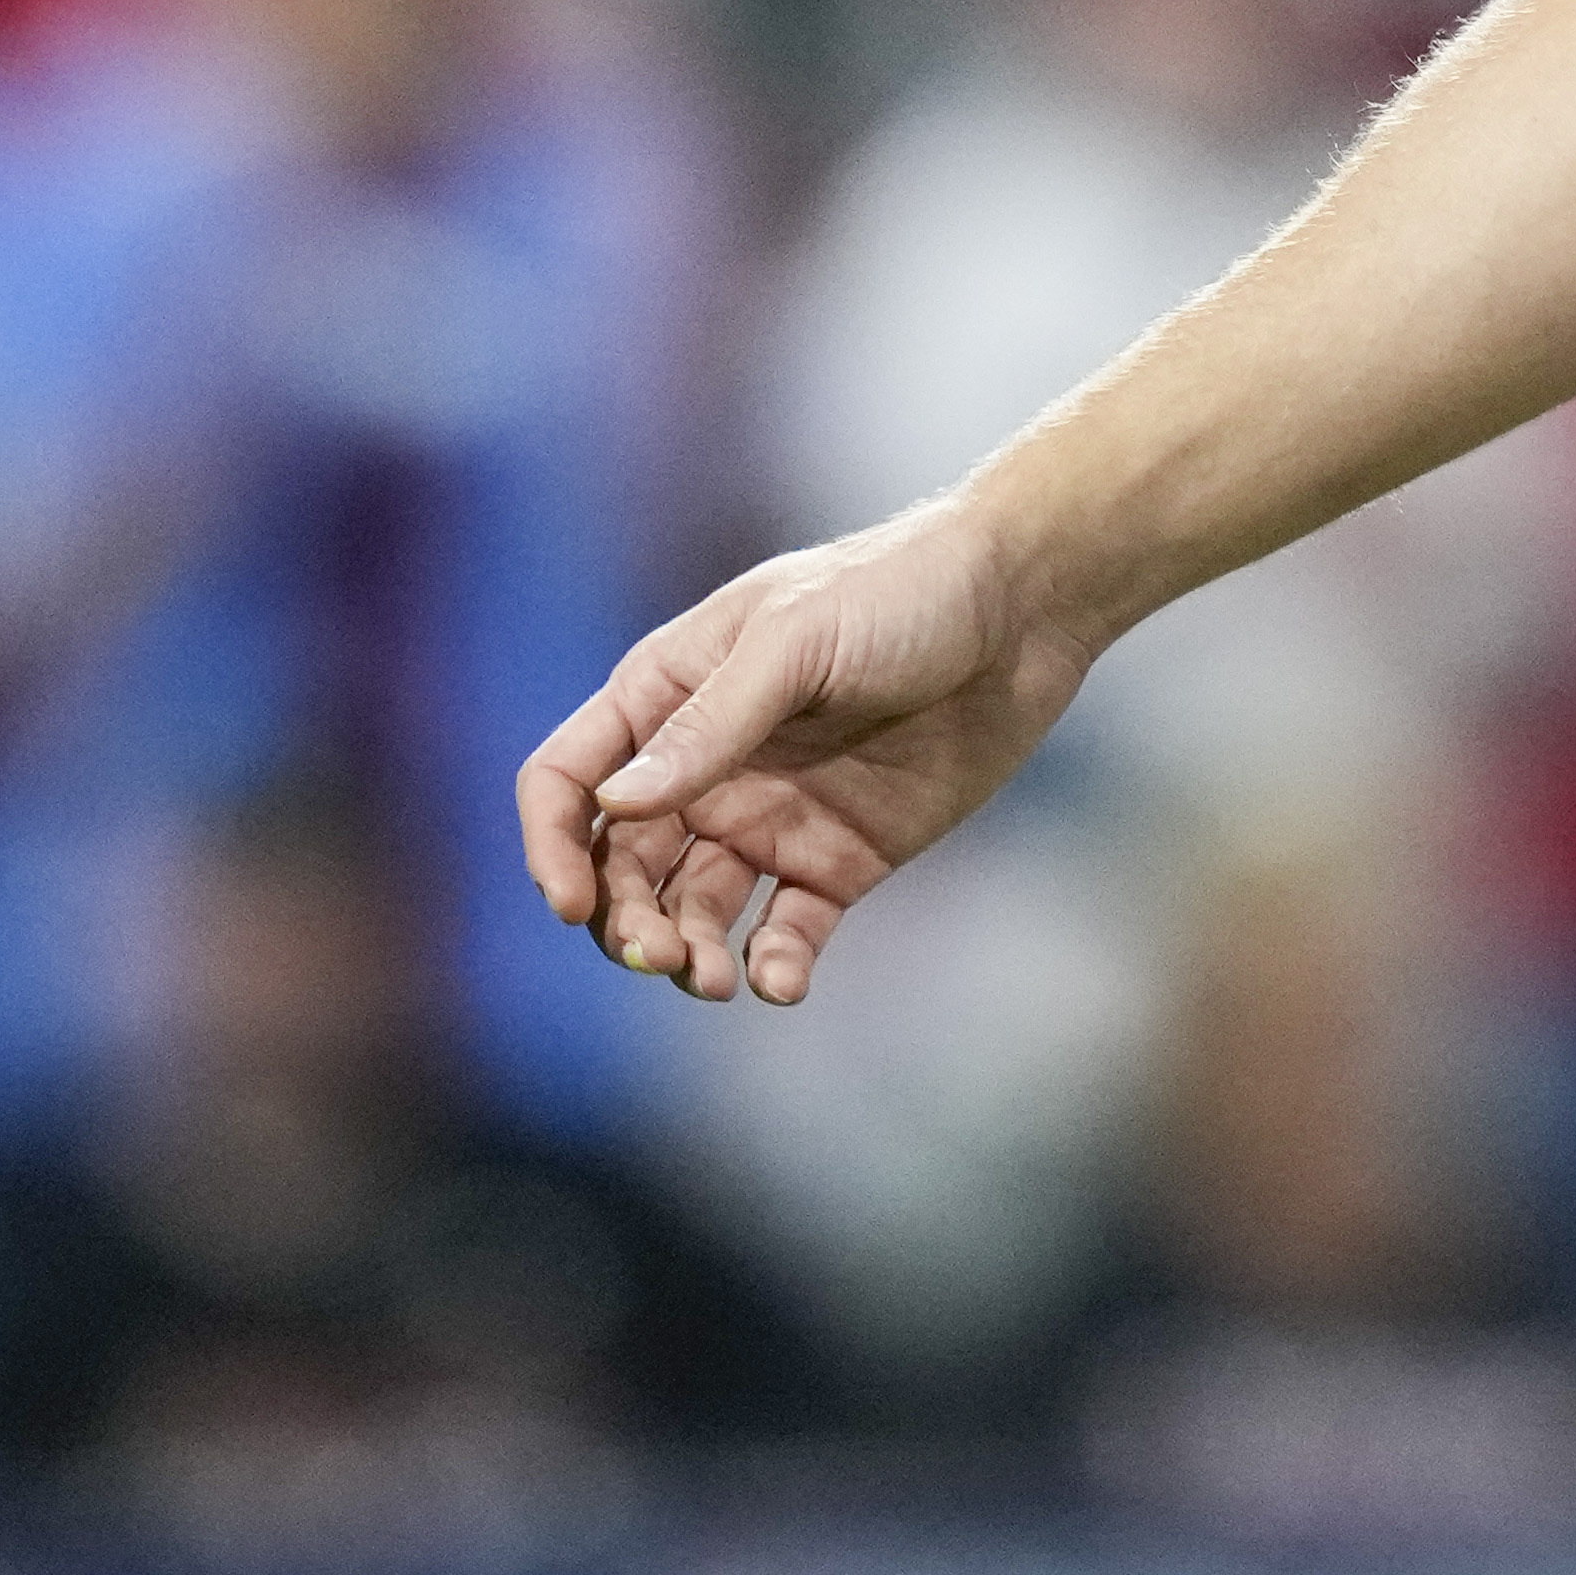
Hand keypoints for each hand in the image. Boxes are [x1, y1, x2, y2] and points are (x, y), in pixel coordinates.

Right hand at [510, 500, 1092, 1006]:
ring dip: (688, 953)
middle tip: (662, 953)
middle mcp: (707, 765)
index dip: (551, 845)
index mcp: (669, 694)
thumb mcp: (796, 641)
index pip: (568, 781)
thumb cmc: (900, 591)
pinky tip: (780, 982)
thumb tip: (613, 805)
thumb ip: (710, 724)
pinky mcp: (840, 860)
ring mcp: (771, 816)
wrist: (1024, 608)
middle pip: (622, 865)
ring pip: (693, 909)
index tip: (572, 905)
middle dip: (624, 920)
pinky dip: (772, 966)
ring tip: (714, 980)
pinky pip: (785, 932)